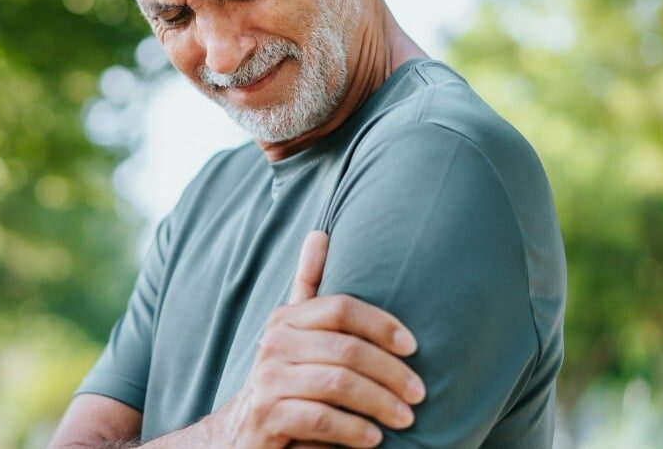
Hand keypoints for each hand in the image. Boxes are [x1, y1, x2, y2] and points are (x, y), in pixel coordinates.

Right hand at [207, 231, 424, 448]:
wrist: (243, 431)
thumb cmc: (285, 376)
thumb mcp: (295, 331)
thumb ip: (308, 285)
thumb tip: (319, 234)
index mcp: (287, 319)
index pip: (341, 308)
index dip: (381, 324)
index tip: (413, 347)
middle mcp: (274, 344)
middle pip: (346, 349)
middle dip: (390, 373)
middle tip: (419, 394)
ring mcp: (268, 381)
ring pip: (337, 384)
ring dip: (379, 403)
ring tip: (405, 419)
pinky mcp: (267, 417)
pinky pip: (320, 419)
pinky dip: (353, 429)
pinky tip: (373, 437)